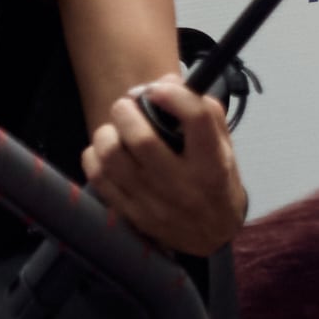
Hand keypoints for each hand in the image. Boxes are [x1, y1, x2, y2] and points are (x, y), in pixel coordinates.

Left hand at [85, 78, 245, 257]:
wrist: (213, 236)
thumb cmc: (216, 183)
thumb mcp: (224, 148)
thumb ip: (204, 111)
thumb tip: (169, 82)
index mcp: (212, 165)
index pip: (196, 120)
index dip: (174, 95)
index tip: (159, 88)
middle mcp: (184, 186)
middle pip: (142, 139)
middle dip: (127, 111)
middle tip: (127, 105)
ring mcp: (154, 204)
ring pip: (113, 157)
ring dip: (107, 134)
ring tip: (115, 129)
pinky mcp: (132, 215)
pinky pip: (99, 178)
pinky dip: (94, 156)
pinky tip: (106, 151)